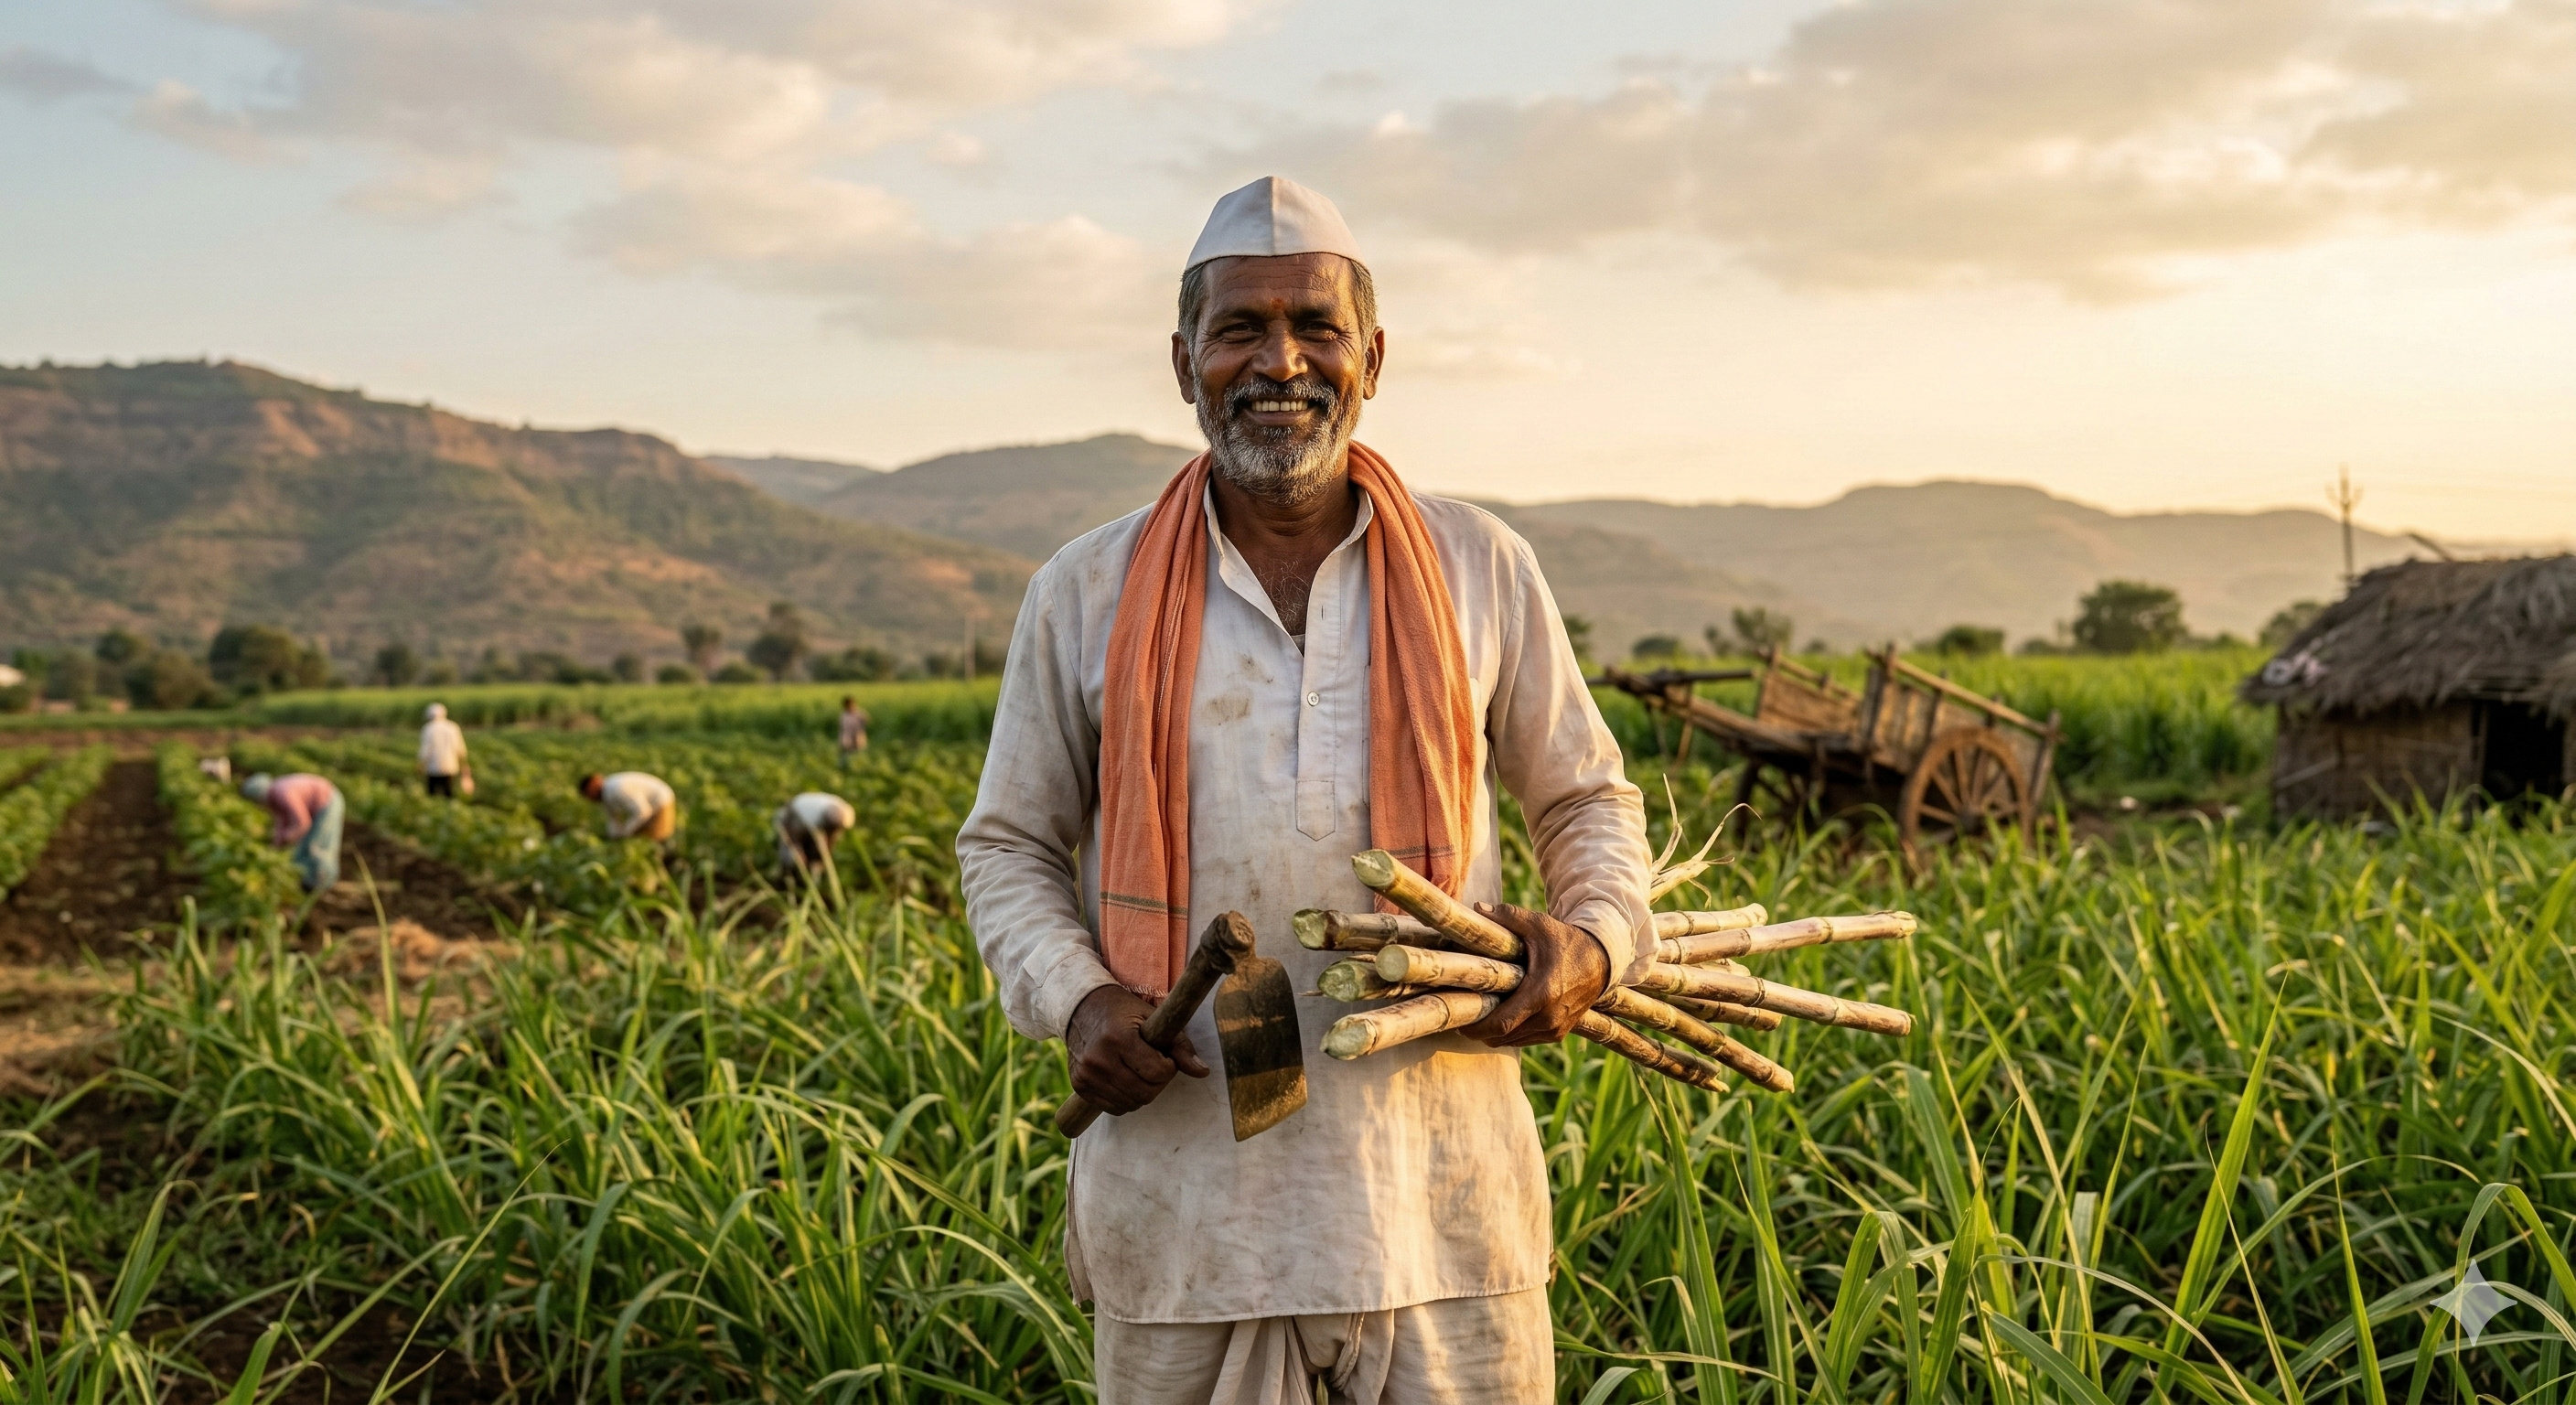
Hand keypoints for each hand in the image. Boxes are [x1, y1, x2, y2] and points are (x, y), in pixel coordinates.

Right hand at [1065, 983, 1209, 1114]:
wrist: (1081, 1008)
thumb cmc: (1123, 1012)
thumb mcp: (1153, 1018)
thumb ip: (1180, 1046)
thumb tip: (1203, 1072)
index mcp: (1118, 1038)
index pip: (1157, 1073)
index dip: (1169, 1067)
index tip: (1165, 1056)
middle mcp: (1098, 1059)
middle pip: (1145, 1094)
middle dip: (1158, 1083)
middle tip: (1155, 1066)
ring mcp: (1086, 1075)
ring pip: (1131, 1104)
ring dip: (1143, 1092)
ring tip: (1139, 1071)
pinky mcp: (1079, 1086)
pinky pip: (1114, 1109)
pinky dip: (1126, 1099)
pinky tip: (1125, 1079)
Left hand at [1460, 903, 1609, 1047]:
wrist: (1602, 959)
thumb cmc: (1566, 940)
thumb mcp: (1539, 925)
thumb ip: (1507, 917)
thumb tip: (1476, 906)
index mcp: (1541, 993)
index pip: (1500, 1024)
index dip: (1475, 1026)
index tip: (1457, 1019)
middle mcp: (1549, 1017)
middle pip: (1502, 1037)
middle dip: (1480, 1030)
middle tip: (1462, 1016)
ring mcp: (1556, 1028)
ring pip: (1513, 1041)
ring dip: (1495, 1033)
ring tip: (1479, 1015)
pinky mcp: (1559, 1033)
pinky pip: (1526, 1039)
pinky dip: (1512, 1033)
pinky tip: (1501, 1016)